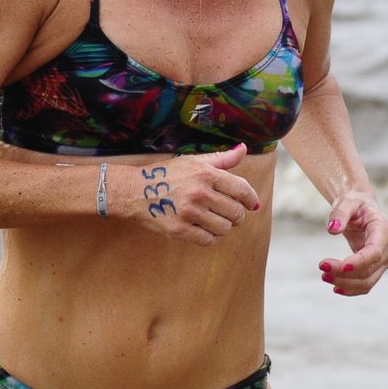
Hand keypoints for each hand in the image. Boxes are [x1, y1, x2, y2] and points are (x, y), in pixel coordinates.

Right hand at [128, 143, 260, 246]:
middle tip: (229, 213)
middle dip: (237, 214)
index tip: (252, 204)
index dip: (250, 199)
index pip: (242, 189)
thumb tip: (243, 149)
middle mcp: (200, 193)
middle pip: (236, 212)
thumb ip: (222, 158)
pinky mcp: (180, 230)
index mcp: (206, 173)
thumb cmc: (168, 174)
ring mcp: (190, 213)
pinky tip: (203, 228)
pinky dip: (210, 236)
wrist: (135, 191)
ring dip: (224, 226)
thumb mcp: (194, 161)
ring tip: (215, 220)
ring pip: (225, 228)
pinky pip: (208, 240)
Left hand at [318, 191, 387, 296]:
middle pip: (369, 269)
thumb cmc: (354, 204)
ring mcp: (385, 260)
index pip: (374, 252)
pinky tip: (336, 288)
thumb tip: (332, 230)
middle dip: (344, 272)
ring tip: (324, 276)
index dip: (359, 262)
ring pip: (367, 281)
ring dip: (345, 283)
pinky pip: (366, 285)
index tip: (341, 266)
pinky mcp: (377, 268)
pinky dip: (351, 289)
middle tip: (321, 266)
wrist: (362, 208)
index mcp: (384, 229)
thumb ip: (339, 214)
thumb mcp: (346, 202)